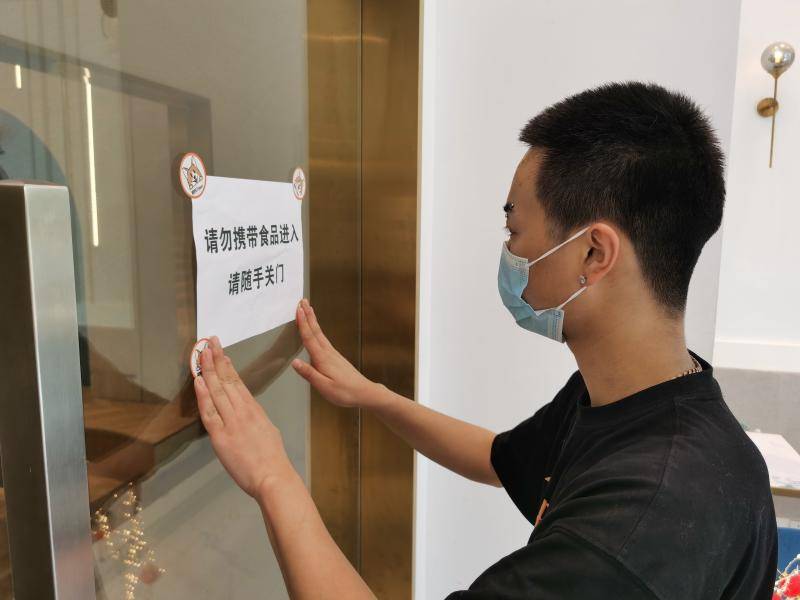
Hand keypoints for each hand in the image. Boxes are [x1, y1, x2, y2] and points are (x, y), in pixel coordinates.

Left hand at [194, 336, 295, 497]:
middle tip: (208, 343)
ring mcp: (231, 423)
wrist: (273, 477)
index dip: (226, 365)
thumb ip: (254, 418)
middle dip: (215, 360)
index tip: (220, 352)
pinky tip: (198, 382)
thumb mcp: (267, 430)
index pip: (237, 382)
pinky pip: (209, 413)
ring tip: (201, 354)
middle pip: (225, 381)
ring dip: (207, 371)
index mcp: (254, 410)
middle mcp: (242, 412)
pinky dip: (203, 396)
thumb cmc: (272, 458)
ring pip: (217, 391)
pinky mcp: (221, 437)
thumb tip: (245, 411)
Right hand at [291, 298, 377, 407]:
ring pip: (320, 333)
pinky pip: (323, 339)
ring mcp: (333, 354)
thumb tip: (294, 362)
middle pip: (316, 331)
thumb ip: (309, 374)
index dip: (303, 323)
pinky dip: (317, 331)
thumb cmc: (344, 392)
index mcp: (322, 358)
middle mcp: (328, 352)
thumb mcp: (324, 386)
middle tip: (302, 301)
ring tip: (308, 310)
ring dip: (313, 321)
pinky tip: (316, 331)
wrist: (363, 392)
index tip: (298, 309)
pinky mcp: (336, 357)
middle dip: (308, 315)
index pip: (310, 337)